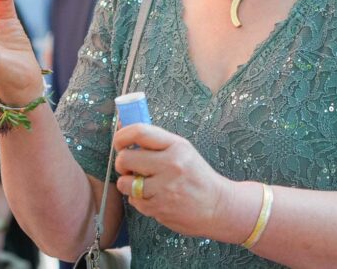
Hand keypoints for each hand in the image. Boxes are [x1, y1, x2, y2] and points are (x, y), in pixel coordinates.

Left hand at [112, 124, 229, 237]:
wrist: (217, 206)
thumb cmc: (196, 175)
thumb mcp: (182, 150)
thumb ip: (155, 141)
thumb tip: (123, 127)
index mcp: (176, 146)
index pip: (139, 132)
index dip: (121, 136)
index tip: (119, 142)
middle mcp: (171, 165)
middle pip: (125, 158)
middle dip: (121, 162)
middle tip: (129, 166)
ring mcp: (164, 188)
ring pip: (125, 182)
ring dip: (127, 183)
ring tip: (140, 183)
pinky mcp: (159, 209)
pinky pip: (134, 201)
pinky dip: (138, 199)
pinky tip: (152, 197)